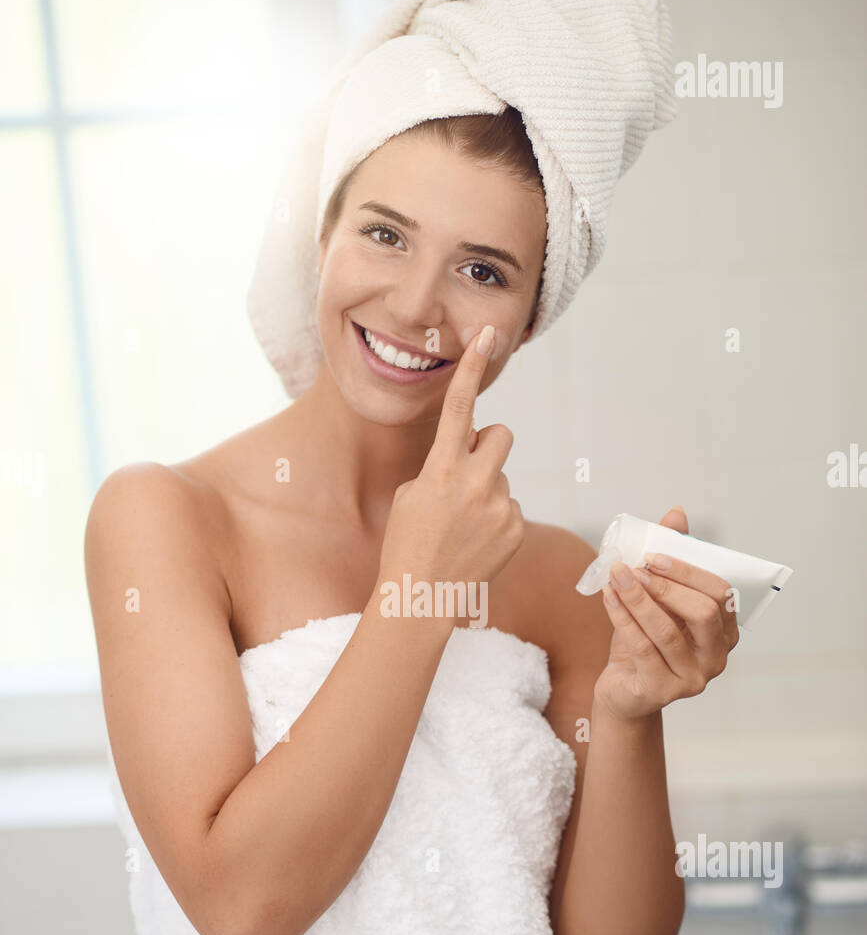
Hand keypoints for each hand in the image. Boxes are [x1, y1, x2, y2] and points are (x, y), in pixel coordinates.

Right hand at [377, 326, 523, 626]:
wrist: (421, 599)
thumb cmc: (406, 544)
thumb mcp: (410, 495)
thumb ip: (442, 466)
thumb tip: (470, 454)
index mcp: (441, 470)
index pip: (459, 407)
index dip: (472, 368)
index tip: (487, 335)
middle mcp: (475, 484)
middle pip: (501, 435)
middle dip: (488, 444)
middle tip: (469, 469)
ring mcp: (500, 507)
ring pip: (502, 478)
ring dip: (487, 491)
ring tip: (463, 526)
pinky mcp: (516, 529)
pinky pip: (510, 508)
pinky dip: (496, 520)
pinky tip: (476, 543)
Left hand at [593, 506, 739, 720]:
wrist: (623, 690)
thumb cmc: (645, 641)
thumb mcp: (659, 600)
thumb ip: (671, 561)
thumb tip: (676, 514)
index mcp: (725, 632)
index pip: (720, 593)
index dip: (688, 571)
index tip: (653, 555)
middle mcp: (717, 658)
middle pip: (704, 612)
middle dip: (668, 585)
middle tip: (635, 568)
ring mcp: (693, 679)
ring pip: (668, 631)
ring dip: (638, 599)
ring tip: (616, 576)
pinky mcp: (662, 692)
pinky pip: (642, 649)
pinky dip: (622, 619)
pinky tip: (608, 598)